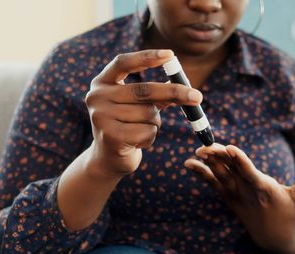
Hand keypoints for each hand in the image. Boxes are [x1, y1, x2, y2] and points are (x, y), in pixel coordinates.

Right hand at [84, 49, 202, 178]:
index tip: (170, 55)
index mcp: (102, 82)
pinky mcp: (111, 137)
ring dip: (155, 124)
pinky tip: (137, 143)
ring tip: (140, 131)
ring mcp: (101, 117)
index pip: (123, 62)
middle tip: (198, 97)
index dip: (146, 57)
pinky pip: (147, 132)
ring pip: (149, 114)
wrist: (108, 158)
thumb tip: (186, 88)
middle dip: (174, 93)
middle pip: (143, 90)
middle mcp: (97, 96)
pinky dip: (150, 138)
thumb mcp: (140, 106)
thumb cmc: (128, 126)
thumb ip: (157, 94)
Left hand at [184, 144, 294, 253]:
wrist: (273, 238)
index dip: (240, 161)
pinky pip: (212, 183)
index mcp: (265, 190)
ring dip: (208, 163)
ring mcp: (235, 196)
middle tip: (207, 145)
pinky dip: (201, 173)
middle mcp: (247, 193)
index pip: (250, 173)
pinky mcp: (228, 197)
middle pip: (231, 171)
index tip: (230, 149)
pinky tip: (188, 163)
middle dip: (219, 158)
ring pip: (219, 176)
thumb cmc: (292, 214)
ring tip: (198, 151)